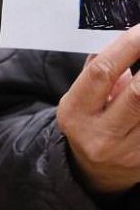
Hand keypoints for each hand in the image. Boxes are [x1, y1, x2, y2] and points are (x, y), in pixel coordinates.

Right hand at [58, 26, 139, 195]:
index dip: (128, 46)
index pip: (102, 72)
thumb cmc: (89, 122)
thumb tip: (131, 36)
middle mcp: (101, 134)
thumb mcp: (81, 97)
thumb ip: (102, 72)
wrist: (95, 172)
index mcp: (76, 112)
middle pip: (138, 93)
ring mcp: (129, 151)